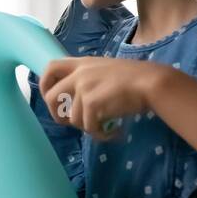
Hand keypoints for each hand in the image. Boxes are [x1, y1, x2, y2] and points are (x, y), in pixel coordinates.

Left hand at [39, 56, 168, 141]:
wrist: (151, 82)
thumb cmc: (134, 78)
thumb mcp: (104, 70)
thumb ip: (86, 78)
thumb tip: (72, 99)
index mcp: (81, 63)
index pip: (50, 68)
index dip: (44, 84)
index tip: (50, 97)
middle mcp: (79, 74)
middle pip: (50, 98)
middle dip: (58, 115)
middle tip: (72, 123)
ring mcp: (84, 88)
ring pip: (71, 118)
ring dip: (87, 127)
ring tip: (103, 126)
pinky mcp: (91, 102)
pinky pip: (87, 126)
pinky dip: (99, 134)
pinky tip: (112, 132)